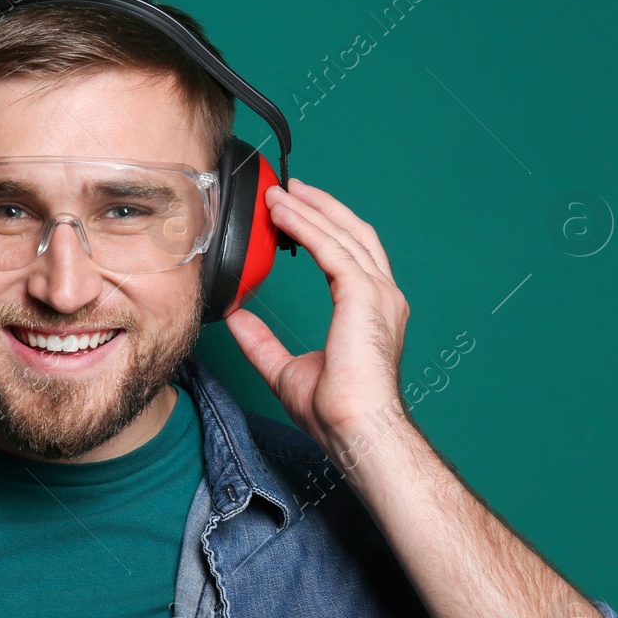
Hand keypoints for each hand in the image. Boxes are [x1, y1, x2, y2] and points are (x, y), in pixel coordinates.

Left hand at [223, 178, 412, 449]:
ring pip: (343, 234)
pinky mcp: (364, 295)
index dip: (322, 228)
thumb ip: (261, 340)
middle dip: (320, 207)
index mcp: (371, 310)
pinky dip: (307, 226)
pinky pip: (333, 248)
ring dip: (309, 210)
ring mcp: (378, 293)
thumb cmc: (333, 409)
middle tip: (286, 189)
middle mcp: (381, 296)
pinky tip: (284, 214)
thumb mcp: (284, 367)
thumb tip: (236, 318)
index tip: (291, 213)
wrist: (354, 428)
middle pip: (352, 233)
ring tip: (278, 194)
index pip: (349, 254)